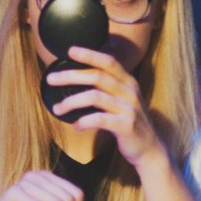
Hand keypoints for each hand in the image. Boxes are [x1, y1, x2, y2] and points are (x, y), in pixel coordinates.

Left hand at [46, 46, 164, 167]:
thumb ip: (106, 89)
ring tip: (58, 109)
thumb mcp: (122, 101)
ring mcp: (129, 108)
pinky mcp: (126, 126)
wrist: (150, 149)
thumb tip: (75, 81)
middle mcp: (129, 91)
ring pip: (95, 97)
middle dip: (70, 76)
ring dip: (71, 101)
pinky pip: (99, 119)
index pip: (108, 61)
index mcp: (128, 82)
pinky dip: (83, 121)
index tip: (70, 51)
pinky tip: (75, 125)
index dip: (89, 54)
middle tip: (51, 79)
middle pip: (97, 76)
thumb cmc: (128, 123)